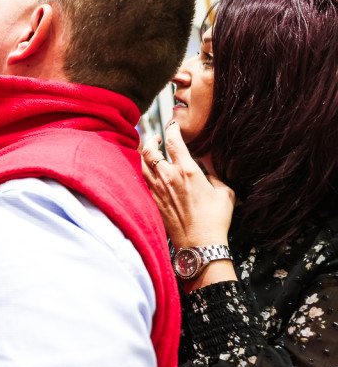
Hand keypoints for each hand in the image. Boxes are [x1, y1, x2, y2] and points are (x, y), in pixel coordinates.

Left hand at [140, 121, 235, 248]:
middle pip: (149, 150)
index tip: (172, 123)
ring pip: (142, 164)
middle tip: (156, 137)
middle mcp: (168, 177)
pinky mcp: (153, 200)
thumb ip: (213, 177)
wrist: (199, 243)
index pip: (174, 141)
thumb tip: (206, 175)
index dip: (171, 128)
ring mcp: (158, 189)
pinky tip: (149, 171)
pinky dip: (144, 170)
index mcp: (187, 171)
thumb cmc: (215, 219)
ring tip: (151, 151)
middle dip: (151, 139)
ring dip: (145, 154)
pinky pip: (143, 180)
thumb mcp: (224, 192)